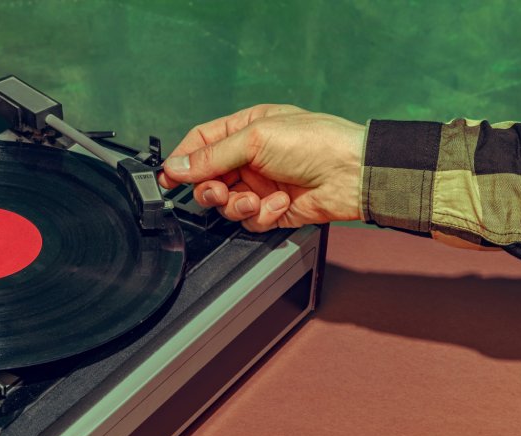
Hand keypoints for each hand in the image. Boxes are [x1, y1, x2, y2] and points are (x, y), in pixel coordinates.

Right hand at [158, 105, 364, 231]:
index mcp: (245, 130)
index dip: (182, 161)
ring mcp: (261, 185)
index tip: (168, 178)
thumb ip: (212, 156)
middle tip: (217, 193)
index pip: (201, 144)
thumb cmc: (316, 142)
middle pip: (208, 179)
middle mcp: (250, 158)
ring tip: (255, 200)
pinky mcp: (273, 209)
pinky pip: (250, 220)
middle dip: (210, 190)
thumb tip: (177, 165)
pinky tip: (281, 203)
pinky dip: (262, 215)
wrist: (352, 175)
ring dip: (237, 206)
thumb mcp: (256, 139)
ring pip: (226, 205)